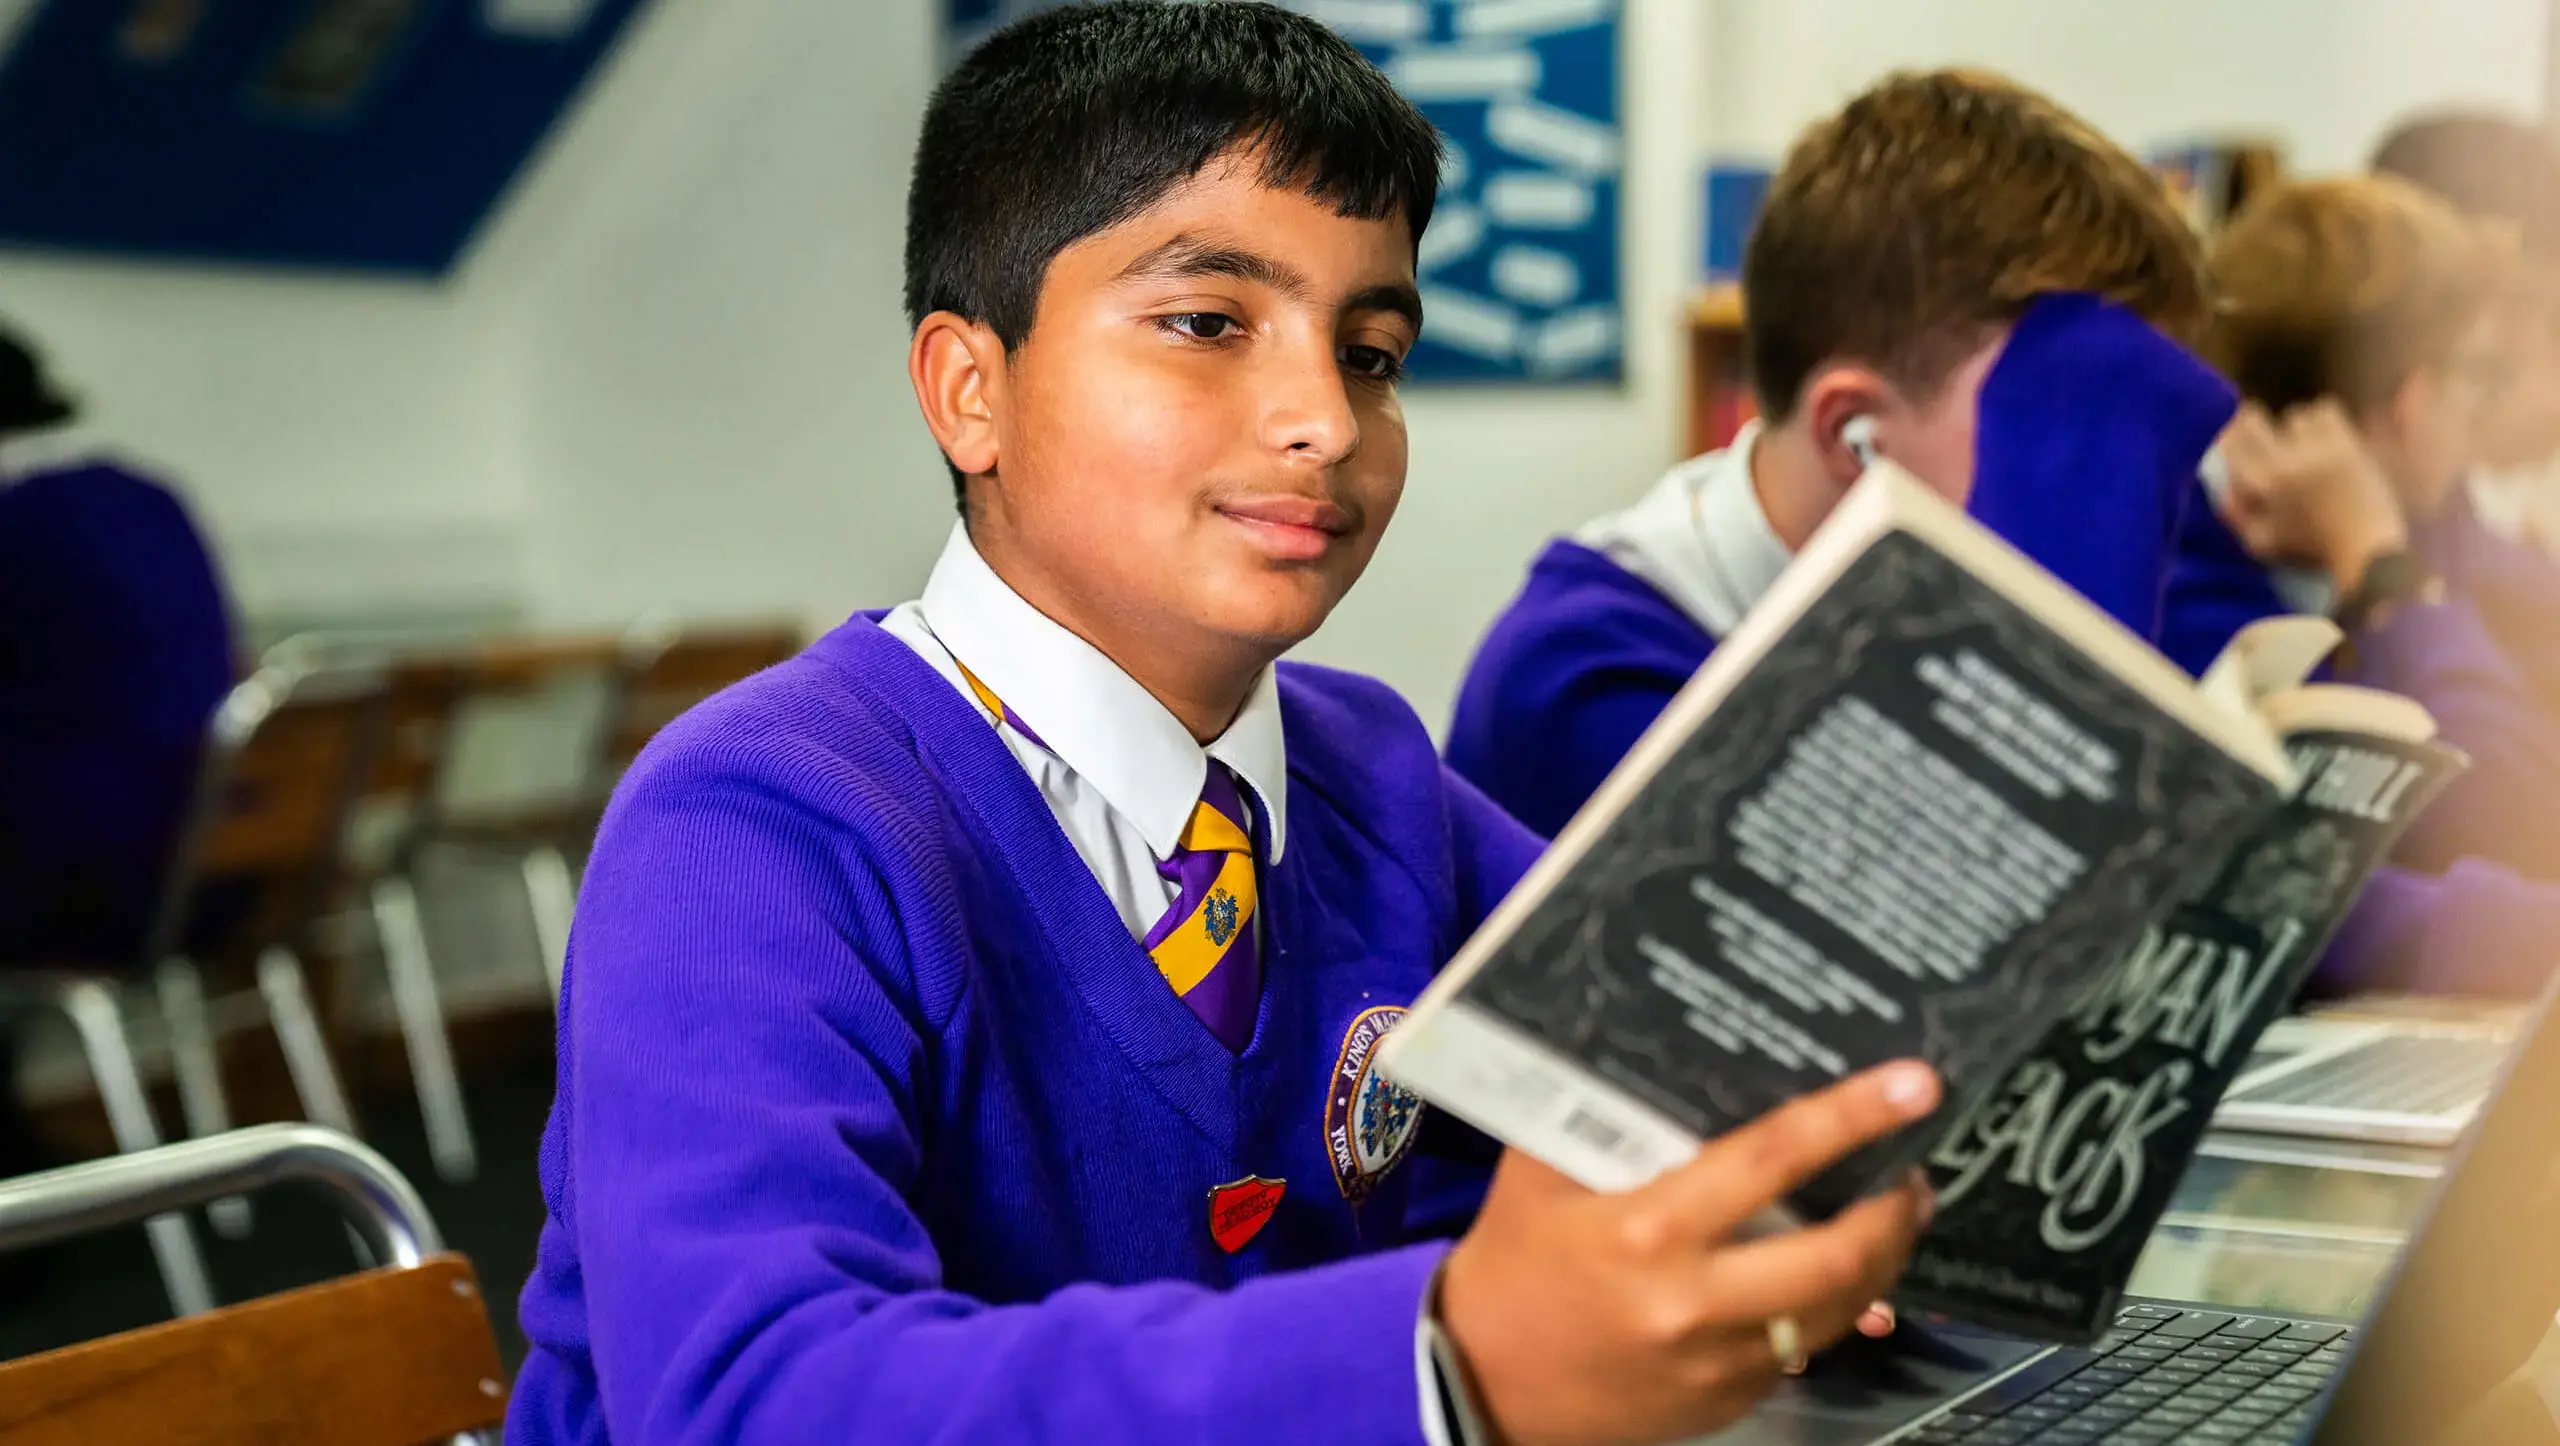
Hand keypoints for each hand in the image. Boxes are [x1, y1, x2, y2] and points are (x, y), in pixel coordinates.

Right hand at [1436, 1063, 1941, 1445]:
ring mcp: (1718, 1361)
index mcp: (1649, 1228)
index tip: (1914, 1085)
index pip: (1772, 1159)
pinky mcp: (1729, 1402)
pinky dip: (1836, 1311)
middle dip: (1894, 1209)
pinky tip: (1844, 1278)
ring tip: (1895, 1215)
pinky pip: (1805, 1351)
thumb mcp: (1544, 1169)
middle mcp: (1694, 1299)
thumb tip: (1668, 1041)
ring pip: (1840, 1311)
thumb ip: (1605, 1113)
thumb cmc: (1515, 1255)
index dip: (1850, 1118)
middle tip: (1916, 1168)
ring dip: (1882, 1261)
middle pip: (1835, 1254)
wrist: (1481, 1379)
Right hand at [2215, 400, 2409, 592]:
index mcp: (2262, 488)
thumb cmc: (2311, 552)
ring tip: (2302, 441)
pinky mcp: (2346, 446)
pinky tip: (2324, 435)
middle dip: (2252, 422)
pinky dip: (2322, 418)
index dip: (2229, 433)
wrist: (2365, 550)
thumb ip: (2236, 516)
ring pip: (2294, 416)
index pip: (2231, 444)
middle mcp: (2285, 465)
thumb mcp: (2262, 544)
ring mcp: (2318, 453)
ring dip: (2295, 427)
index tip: (2233, 433)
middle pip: (2254, 421)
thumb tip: (2223, 488)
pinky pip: (2326, 411)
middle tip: (2260, 427)